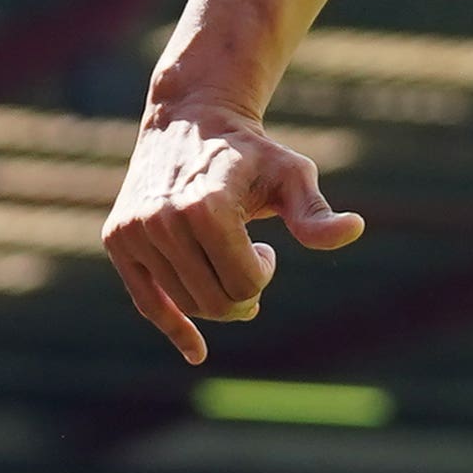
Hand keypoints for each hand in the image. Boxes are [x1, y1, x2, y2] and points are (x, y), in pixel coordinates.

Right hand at [103, 104, 364, 363]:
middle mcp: (163, 220)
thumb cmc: (250, 153)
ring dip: (216, 296)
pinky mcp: (118, 239)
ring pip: (187, 303)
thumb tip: (354, 229)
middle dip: (242, 293)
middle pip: (215, 299)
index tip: (266, 249)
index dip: (263, 273)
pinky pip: (146, 302)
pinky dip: (174, 328)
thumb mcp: (291, 175)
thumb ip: (315, 213)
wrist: (190, 120)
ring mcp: (135, 231)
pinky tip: (198, 353)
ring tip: (227, 261)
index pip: (244, 282)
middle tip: (252, 262)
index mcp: (206, 207)